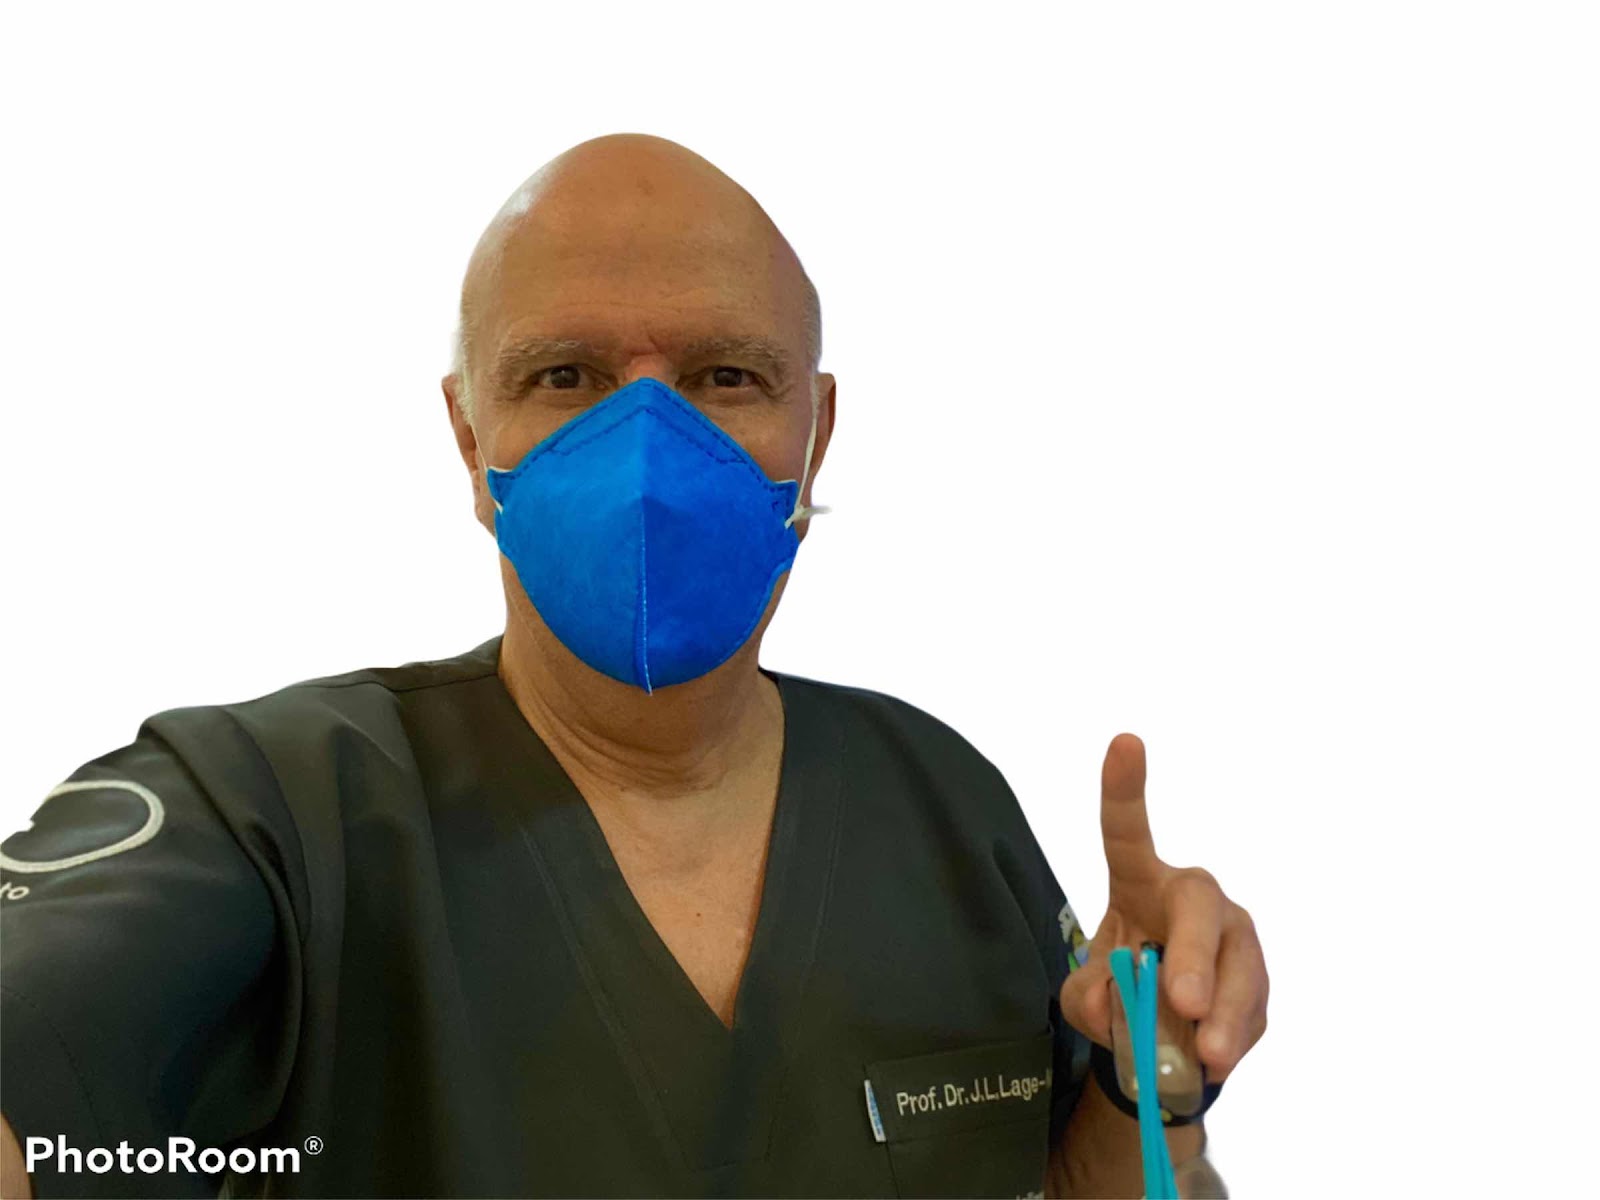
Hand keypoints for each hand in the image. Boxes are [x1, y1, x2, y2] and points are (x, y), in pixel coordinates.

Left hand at [1058, 733, 1268, 1083]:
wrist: (1166, 1041)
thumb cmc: (1121, 994)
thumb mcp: (1085, 1000)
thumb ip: (1087, 997)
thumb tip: (1116, 1001)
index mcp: (1139, 884)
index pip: (1127, 832)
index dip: (1124, 789)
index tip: (1124, 741)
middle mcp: (1193, 899)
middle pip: (1200, 904)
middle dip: (1195, 954)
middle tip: (1182, 1001)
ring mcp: (1236, 937)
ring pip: (1240, 963)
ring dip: (1224, 1013)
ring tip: (1206, 1054)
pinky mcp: (1262, 983)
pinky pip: (1254, 1009)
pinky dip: (1233, 1040)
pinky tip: (1214, 1057)